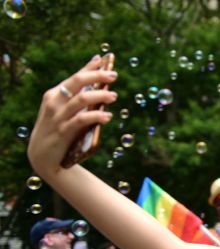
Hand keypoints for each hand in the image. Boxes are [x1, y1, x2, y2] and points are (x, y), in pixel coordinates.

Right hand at [28, 55, 117, 174]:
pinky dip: (96, 116)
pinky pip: (81, 120)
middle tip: (113, 75)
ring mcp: (58, 116)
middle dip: (96, 75)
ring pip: (81, 99)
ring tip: (114, 95)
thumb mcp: (65, 113)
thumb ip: (79, 100)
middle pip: (76, 82)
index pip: (75, 77)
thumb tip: (99, 86)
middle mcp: (54, 102)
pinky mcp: (63, 131)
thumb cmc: (58, 130)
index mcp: (55, 95)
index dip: (90, 67)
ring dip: (99, 95)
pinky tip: (107, 116)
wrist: (42, 156)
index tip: (104, 59)